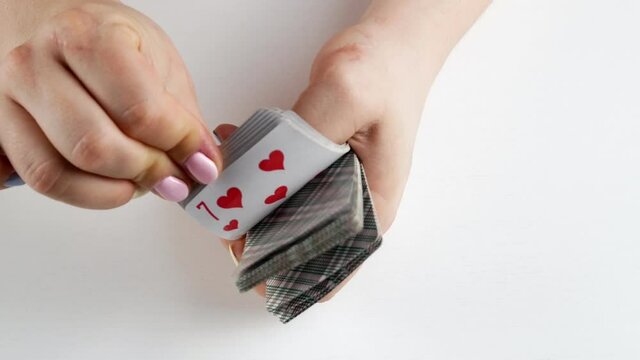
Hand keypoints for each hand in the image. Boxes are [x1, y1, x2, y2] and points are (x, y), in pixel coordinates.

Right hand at [0, 1, 221, 206]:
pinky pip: (35, 181)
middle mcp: (34, 65)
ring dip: (111, 191)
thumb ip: (181, 116)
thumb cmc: (105, 39)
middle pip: (95, 147)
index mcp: (84, 36)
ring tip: (140, 182)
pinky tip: (107, 183)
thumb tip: (201, 165)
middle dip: (146, 173)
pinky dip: (79, 194)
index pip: (139, 110)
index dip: (179, 145)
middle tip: (173, 178)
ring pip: (56, 173)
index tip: (202, 161)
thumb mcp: (157, 61)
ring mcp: (5, 99)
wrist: (48, 22)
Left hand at [218, 0, 490, 299]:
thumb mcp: (346, 96)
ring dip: (251, 204)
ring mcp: (332, 186)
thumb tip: (261, 176)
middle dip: (257, 235)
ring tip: (225, 181)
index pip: (328, 266)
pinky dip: (255, 174)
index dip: (286, 270)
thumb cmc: (383, 71)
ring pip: (284, 215)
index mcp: (371, 209)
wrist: (391, 43)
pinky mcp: (316, 165)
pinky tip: (236, 151)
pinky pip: (280, 183)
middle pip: (299, 244)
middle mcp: (351, 207)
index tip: (247, 252)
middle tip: (225, 210)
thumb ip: (305, 139)